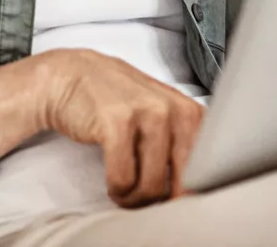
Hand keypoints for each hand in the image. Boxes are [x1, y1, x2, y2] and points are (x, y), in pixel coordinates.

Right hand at [36, 49, 204, 207]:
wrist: (68, 76)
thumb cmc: (116, 102)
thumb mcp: (159, 114)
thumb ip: (181, 144)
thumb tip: (194, 192)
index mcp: (190, 112)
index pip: (208, 168)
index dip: (191, 193)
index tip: (173, 199)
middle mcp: (175, 109)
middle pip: (182, 182)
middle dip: (162, 201)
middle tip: (145, 201)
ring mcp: (147, 112)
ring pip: (151, 186)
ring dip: (134, 199)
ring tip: (125, 192)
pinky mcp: (117, 121)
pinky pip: (123, 179)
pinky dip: (117, 190)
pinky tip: (113, 184)